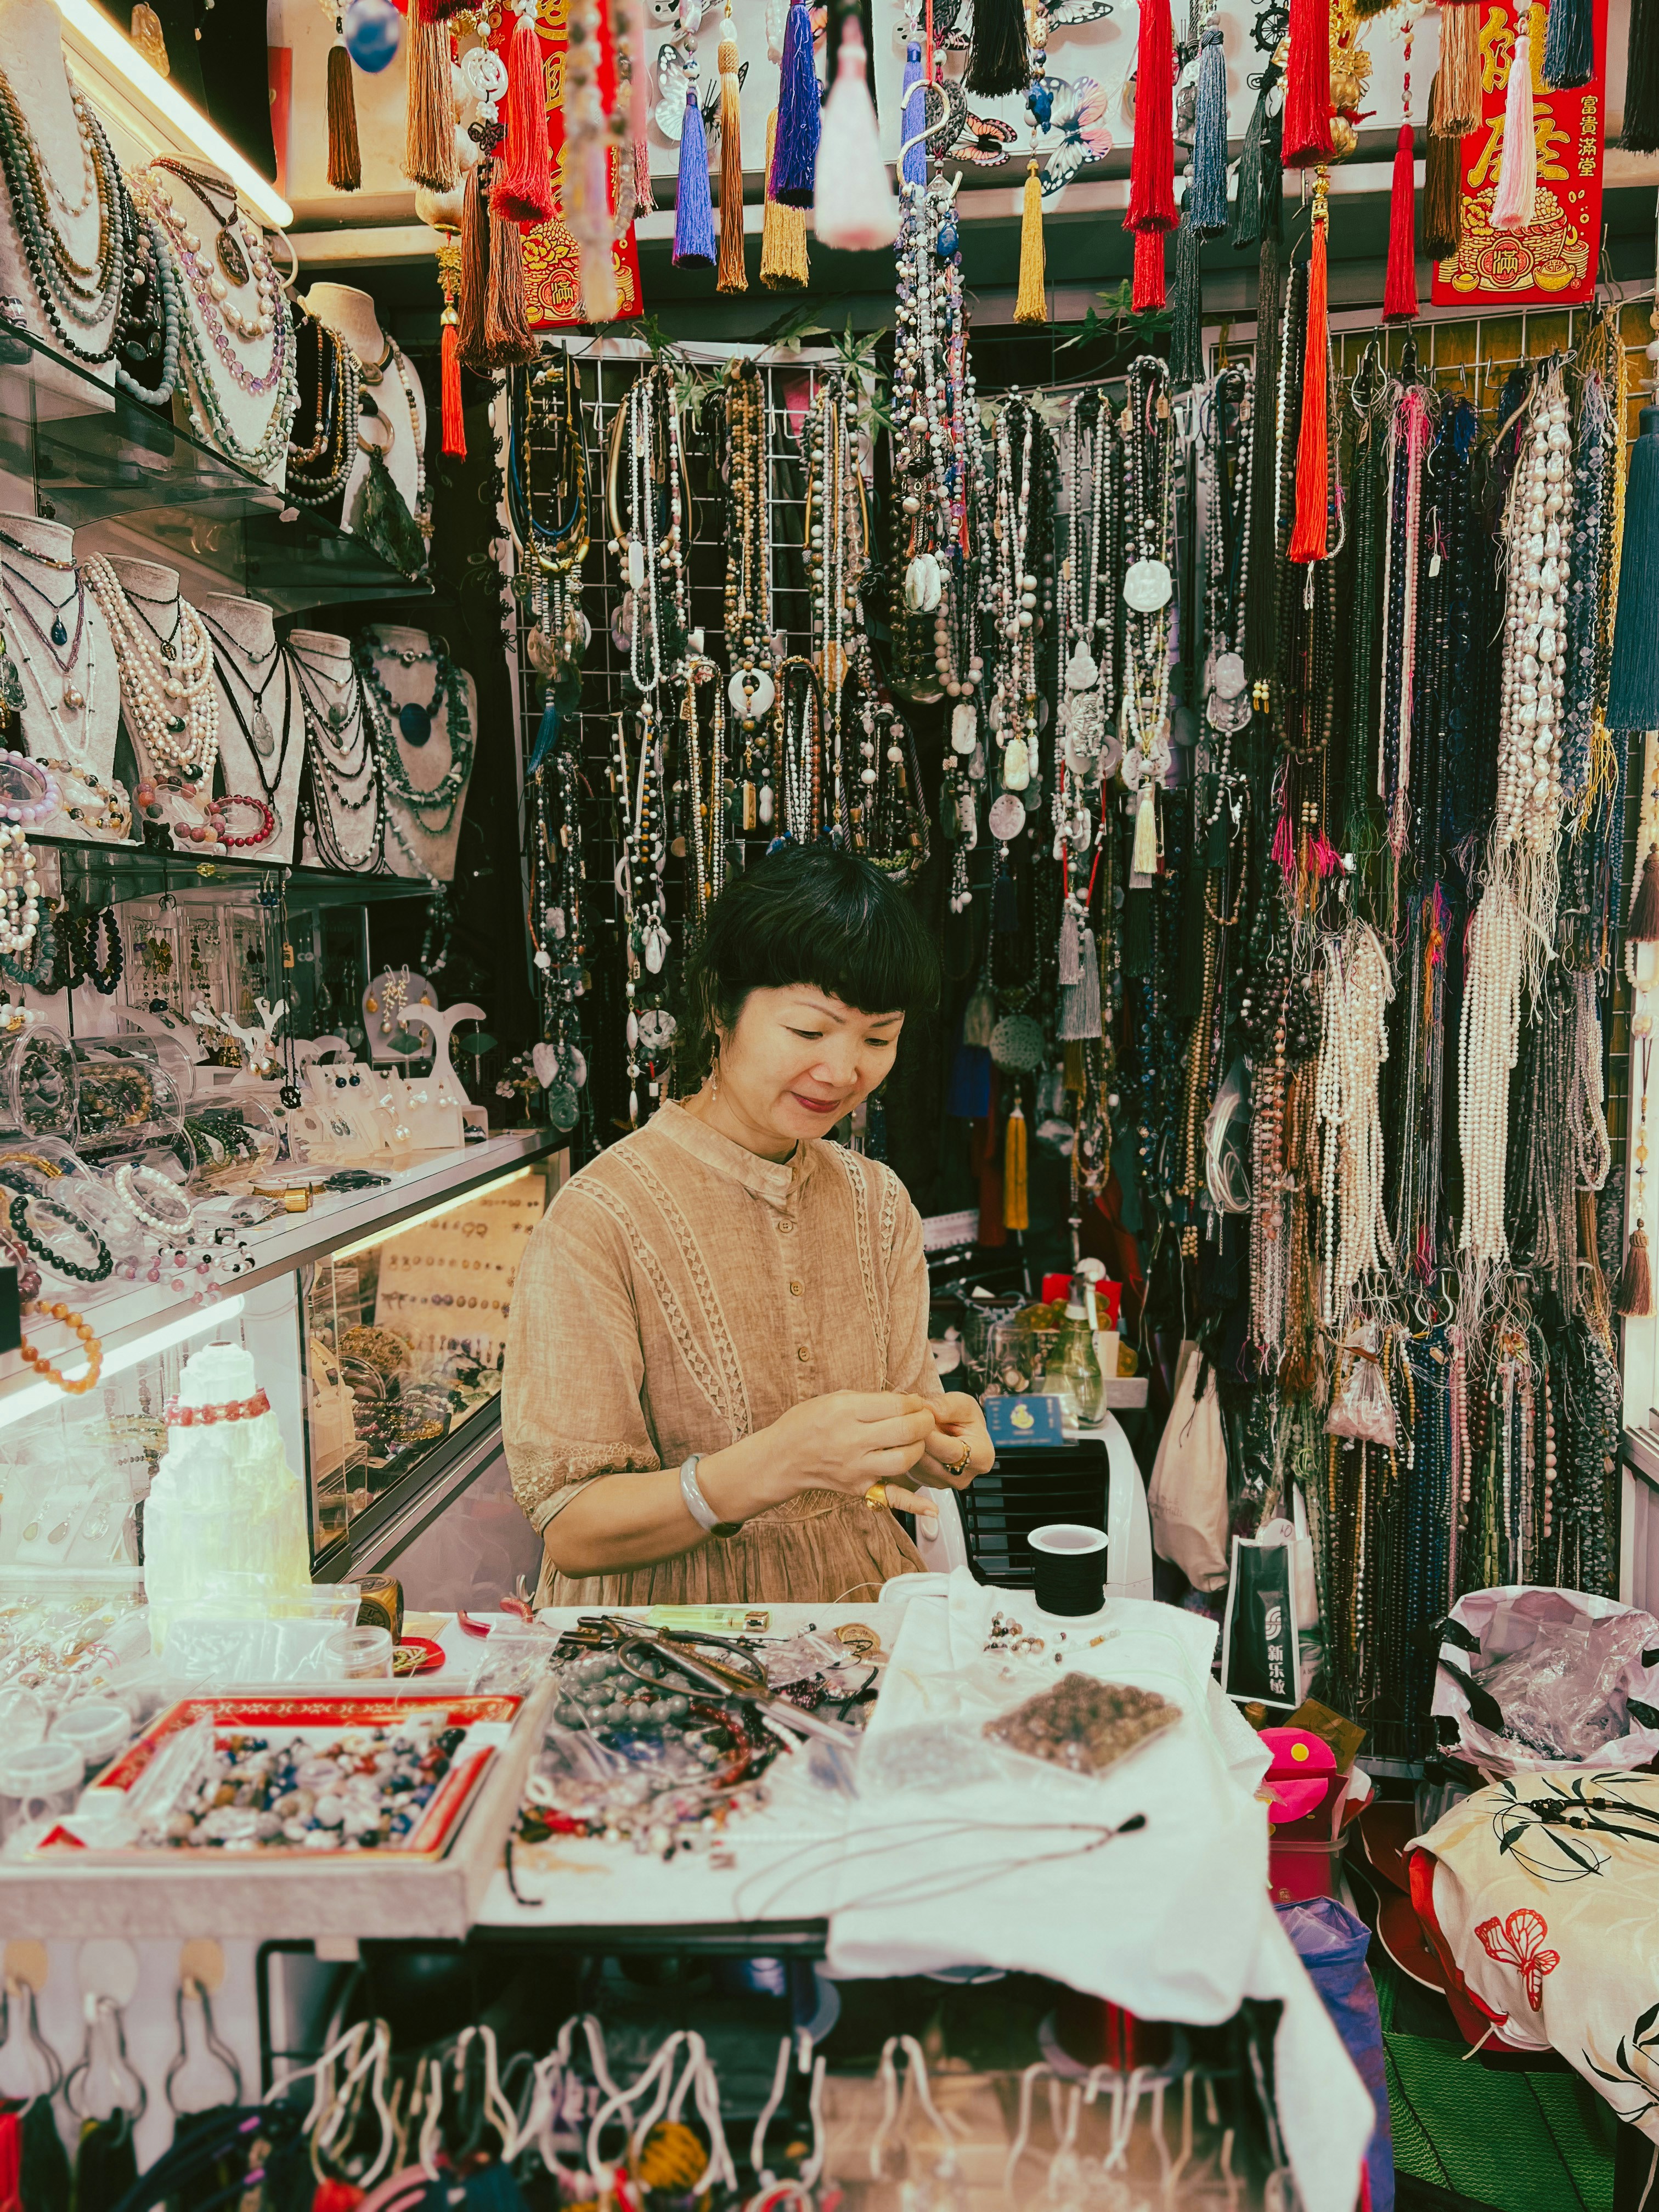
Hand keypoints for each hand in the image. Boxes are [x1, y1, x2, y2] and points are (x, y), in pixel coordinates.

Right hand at [762, 1389, 938, 1502]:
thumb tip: (905, 1401)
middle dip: (924, 1421)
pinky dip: (915, 1505)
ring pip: (904, 1460)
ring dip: (920, 1447)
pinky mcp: (858, 1488)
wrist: (781, 1458)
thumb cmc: (805, 1424)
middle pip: (905, 1430)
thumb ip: (869, 1400)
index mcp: (845, 1412)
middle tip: (924, 1418)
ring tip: (917, 1441)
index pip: (896, 1405)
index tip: (915, 1401)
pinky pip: (891, 1498)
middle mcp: (851, 1441)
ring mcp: (856, 1468)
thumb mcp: (833, 1398)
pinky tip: (933, 1509)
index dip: (914, 1402)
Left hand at [911, 1391, 992, 1491]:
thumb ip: (947, 1405)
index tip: (916, 1420)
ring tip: (909, 1429)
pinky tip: (909, 1440)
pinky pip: (911, 1470)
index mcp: (981, 1457)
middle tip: (907, 1421)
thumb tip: (928, 1410)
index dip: (930, 1433)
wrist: (960, 1432)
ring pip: (917, 1466)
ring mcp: (944, 1483)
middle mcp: (963, 1476)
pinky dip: (907, 1453)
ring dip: (909, 1446)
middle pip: (931, 1461)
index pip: (949, 1450)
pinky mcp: (927, 1483)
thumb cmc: (966, 1421)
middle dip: (916, 1439)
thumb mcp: (963, 1403)